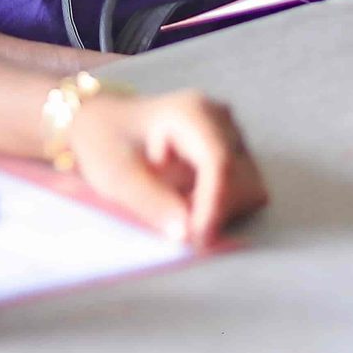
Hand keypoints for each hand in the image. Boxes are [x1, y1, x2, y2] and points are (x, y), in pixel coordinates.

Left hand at [65, 89, 266, 246]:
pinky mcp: (233, 150)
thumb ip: (151, 202)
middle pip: (240, 177)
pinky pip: (244, 188)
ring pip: (248, 186)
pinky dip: (220, 205)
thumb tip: (186, 232)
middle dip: (214, 209)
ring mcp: (230, 133)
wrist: (104, 124)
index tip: (195, 238)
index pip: (219, 163)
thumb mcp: (116, 174)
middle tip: (176, 223)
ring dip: (218, 209)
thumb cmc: (107, 144)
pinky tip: (189, 202)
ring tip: (177, 208)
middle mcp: (219, 119)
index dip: (212, 206)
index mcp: (191, 113)